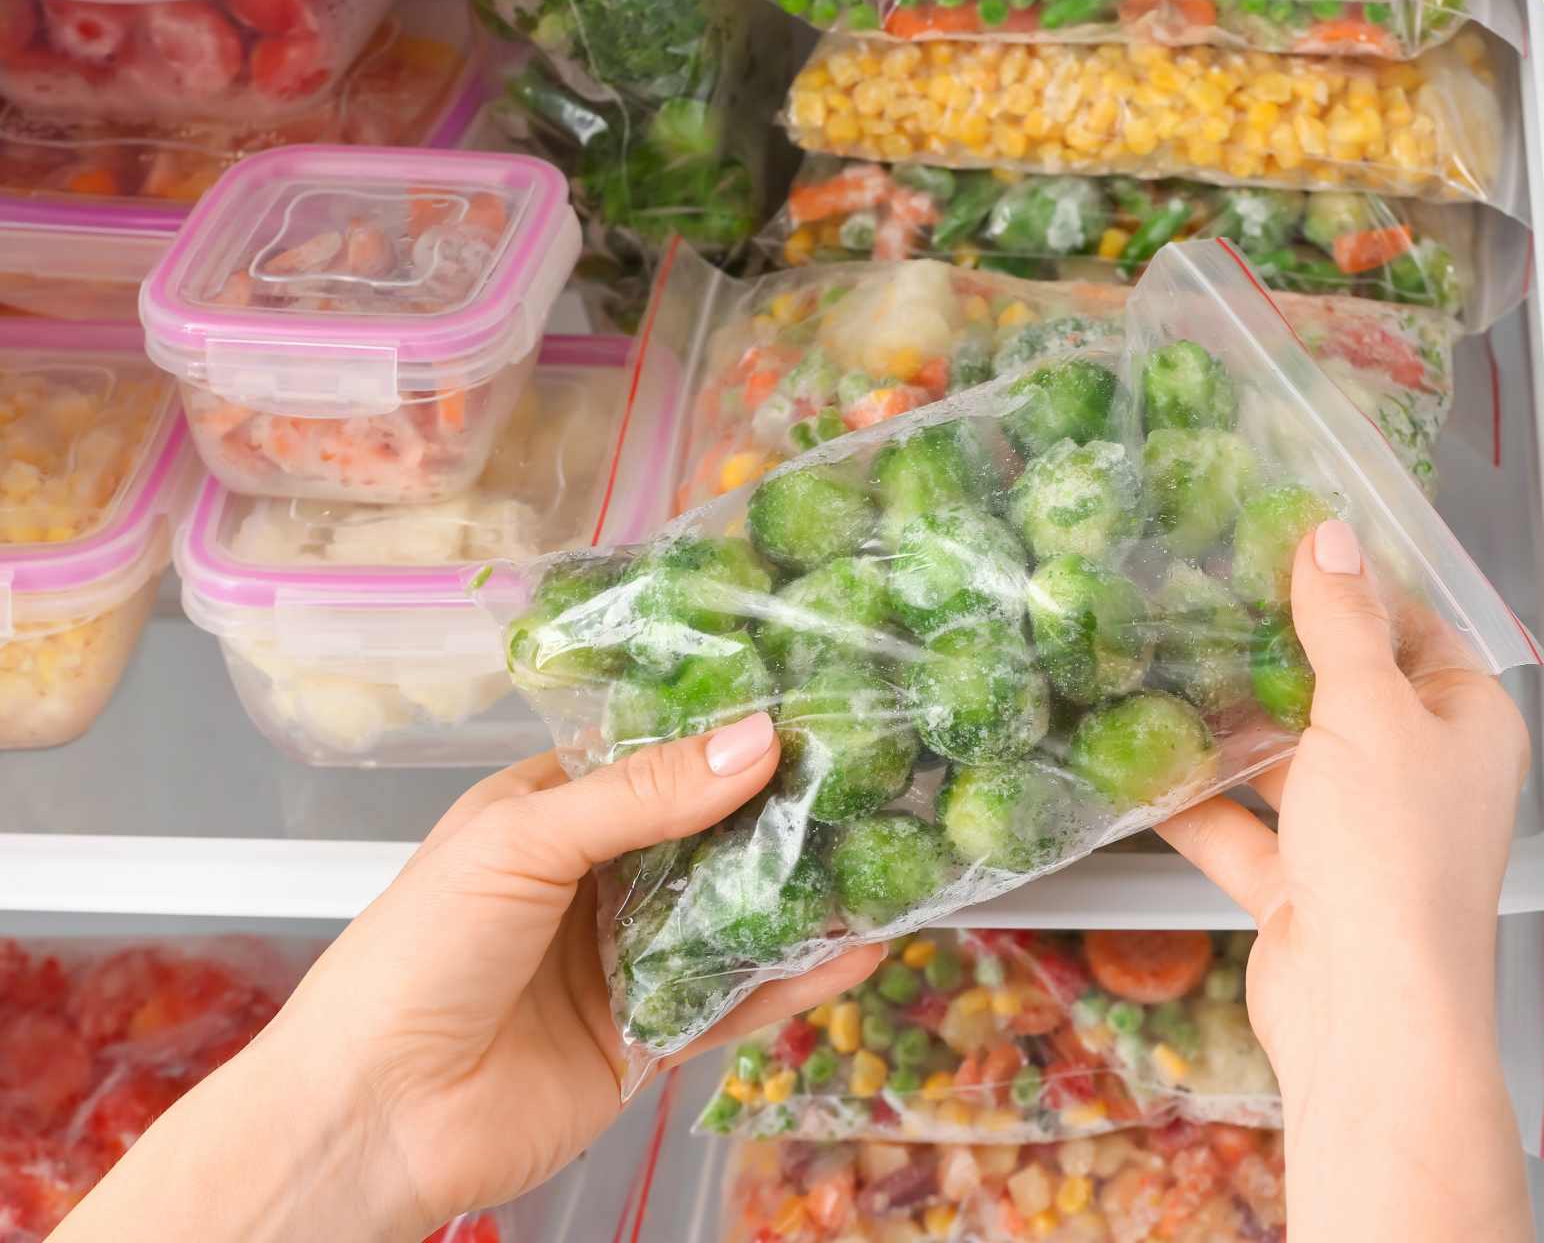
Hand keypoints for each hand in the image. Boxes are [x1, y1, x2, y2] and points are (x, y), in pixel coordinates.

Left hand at [51, 714, 880, 1242]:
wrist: (374, 1119)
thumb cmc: (414, 959)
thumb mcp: (523, 844)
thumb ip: (642, 796)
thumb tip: (756, 740)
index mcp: (550, 814)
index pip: (655, 758)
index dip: (727, 733)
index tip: (814, 704)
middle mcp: (594, 881)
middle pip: (707, 837)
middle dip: (782, 813)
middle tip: (876, 776)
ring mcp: (624, 963)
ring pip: (732, 919)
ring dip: (800, 897)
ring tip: (889, 861)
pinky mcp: (649, 1040)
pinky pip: (735, 1003)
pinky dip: (796, 982)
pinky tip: (856, 954)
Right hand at [1158, 519, 1533, 1241]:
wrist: (1365, 1015)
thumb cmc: (1394, 861)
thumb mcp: (1366, 713)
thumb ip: (1341, 625)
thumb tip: (1330, 539)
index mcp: (1466, 726)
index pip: (1414, 631)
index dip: (1354, 587)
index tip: (1286, 548)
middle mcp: (1420, 778)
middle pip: (1343, 695)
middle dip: (1273, 658)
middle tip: (1204, 603)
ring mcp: (1361, 837)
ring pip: (1287, 765)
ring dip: (1228, 733)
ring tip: (1161, 676)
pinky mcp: (1304, 888)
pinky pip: (1243, 832)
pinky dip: (1197, 807)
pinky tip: (1143, 773)